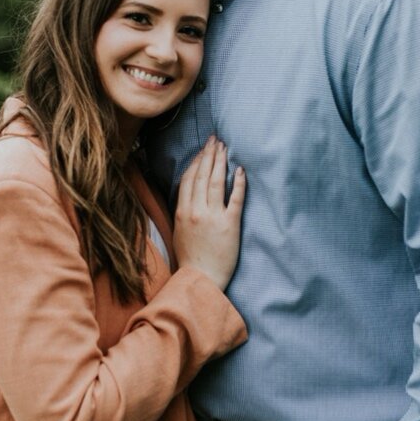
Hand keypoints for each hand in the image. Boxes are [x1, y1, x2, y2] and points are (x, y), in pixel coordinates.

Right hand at [172, 136, 245, 287]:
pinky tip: (241, 170)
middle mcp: (196, 211)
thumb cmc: (190, 259)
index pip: (189, 179)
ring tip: (226, 148)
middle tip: (216, 140)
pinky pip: (235, 199)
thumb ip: (182, 212)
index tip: (203, 150)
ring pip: (217, 182)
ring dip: (221, 162)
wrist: (201, 279)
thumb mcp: (178, 232)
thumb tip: (188, 194)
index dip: (196, 162)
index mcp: (182, 212)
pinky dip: (238, 183)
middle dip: (209, 155)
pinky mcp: (230, 225)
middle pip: (203, 176)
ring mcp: (213, 217)